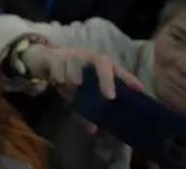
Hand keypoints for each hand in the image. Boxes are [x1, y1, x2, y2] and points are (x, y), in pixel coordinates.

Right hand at [21, 44, 143, 99]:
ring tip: (71, 88)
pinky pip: (60, 73)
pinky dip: (60, 81)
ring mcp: (73, 55)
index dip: (128, 78)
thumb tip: (92, 131)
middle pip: (102, 63)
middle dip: (106, 80)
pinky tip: (58, 82)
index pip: (117, 70)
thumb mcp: (81, 91)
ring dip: (74, 82)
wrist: (47, 59)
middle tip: (109, 97)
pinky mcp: (57, 57)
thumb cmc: (71, 75)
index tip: (139, 89)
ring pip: (77, 71)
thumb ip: (87, 108)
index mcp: (100, 65)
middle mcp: (89, 57)